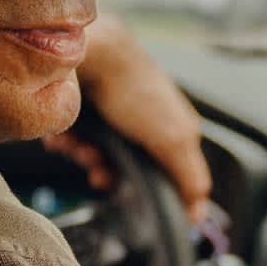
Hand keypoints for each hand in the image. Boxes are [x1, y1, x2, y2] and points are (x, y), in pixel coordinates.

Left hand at [63, 14, 213, 223]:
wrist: (91, 52)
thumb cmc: (136, 89)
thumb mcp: (172, 139)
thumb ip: (189, 177)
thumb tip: (200, 213)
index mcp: (176, 129)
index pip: (169, 175)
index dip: (148, 190)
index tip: (130, 195)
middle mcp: (147, 123)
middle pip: (128, 170)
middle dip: (109, 172)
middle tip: (97, 169)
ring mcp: (117, 117)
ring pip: (100, 157)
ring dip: (86, 157)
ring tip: (79, 146)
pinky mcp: (89, 111)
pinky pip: (78, 140)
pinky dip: (71, 142)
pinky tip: (67, 136)